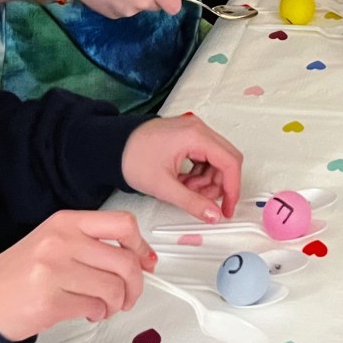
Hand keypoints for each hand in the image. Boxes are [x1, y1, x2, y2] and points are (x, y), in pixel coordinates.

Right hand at [0, 211, 155, 342]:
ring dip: (118, 303)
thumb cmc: (22, 273)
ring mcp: (53, 271)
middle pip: (125, 262)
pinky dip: (100, 314)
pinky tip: (90, 312)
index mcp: (66, 222)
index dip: (141, 246)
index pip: (123, 224)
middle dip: (136, 284)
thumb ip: (94, 244)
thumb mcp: (56, 243)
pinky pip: (95, 307)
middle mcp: (60, 242)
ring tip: (108, 306)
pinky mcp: (50, 301)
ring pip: (114, 288)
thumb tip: (140, 257)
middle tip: (132, 294)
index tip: (147, 261)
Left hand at [122, 115, 242, 222]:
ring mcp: (194, 130)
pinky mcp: (189, 135)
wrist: (110, 146)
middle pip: (226, 160)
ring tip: (186, 190)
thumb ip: (191, 202)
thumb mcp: (162, 186)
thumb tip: (213, 214)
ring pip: (217, 159)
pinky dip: (200, 172)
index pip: (229, 162)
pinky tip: (184, 181)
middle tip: (204, 201)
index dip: (232, 188)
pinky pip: (206, 156)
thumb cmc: (130, 158)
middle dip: (218, 185)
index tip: (228, 207)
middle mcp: (199, 129)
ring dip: (207, 180)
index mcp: (195, 136)